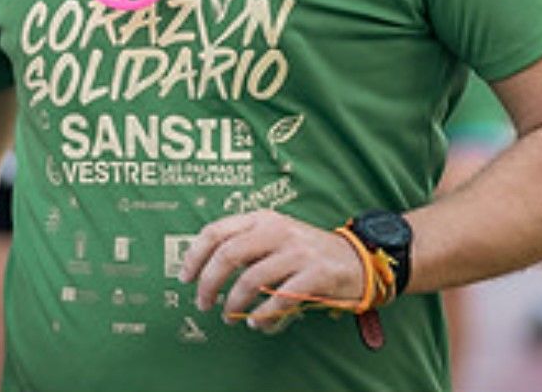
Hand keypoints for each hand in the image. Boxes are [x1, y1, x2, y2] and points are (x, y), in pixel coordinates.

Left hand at [177, 209, 365, 329]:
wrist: (357, 259)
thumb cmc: (306, 252)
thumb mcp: (274, 238)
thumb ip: (245, 247)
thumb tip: (206, 271)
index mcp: (262, 219)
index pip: (216, 231)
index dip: (195, 255)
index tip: (185, 277)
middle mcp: (277, 230)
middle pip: (228, 254)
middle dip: (209, 283)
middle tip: (203, 302)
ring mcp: (297, 251)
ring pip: (251, 279)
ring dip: (234, 303)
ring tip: (230, 316)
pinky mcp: (316, 273)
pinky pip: (280, 298)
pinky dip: (263, 315)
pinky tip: (257, 322)